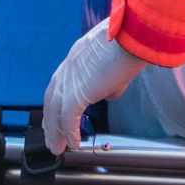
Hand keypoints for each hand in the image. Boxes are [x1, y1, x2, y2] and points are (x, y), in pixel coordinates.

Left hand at [41, 23, 144, 157]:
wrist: (133, 37)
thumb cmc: (131, 44)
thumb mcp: (115, 64)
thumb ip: (108, 81)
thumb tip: (107, 95)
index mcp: (76, 57)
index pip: (59, 83)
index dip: (55, 102)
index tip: (54, 116)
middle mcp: (69, 67)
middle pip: (51, 98)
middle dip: (50, 120)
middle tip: (50, 137)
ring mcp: (71, 78)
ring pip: (56, 110)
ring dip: (56, 131)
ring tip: (57, 148)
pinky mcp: (79, 91)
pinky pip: (69, 117)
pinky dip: (70, 132)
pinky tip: (74, 144)